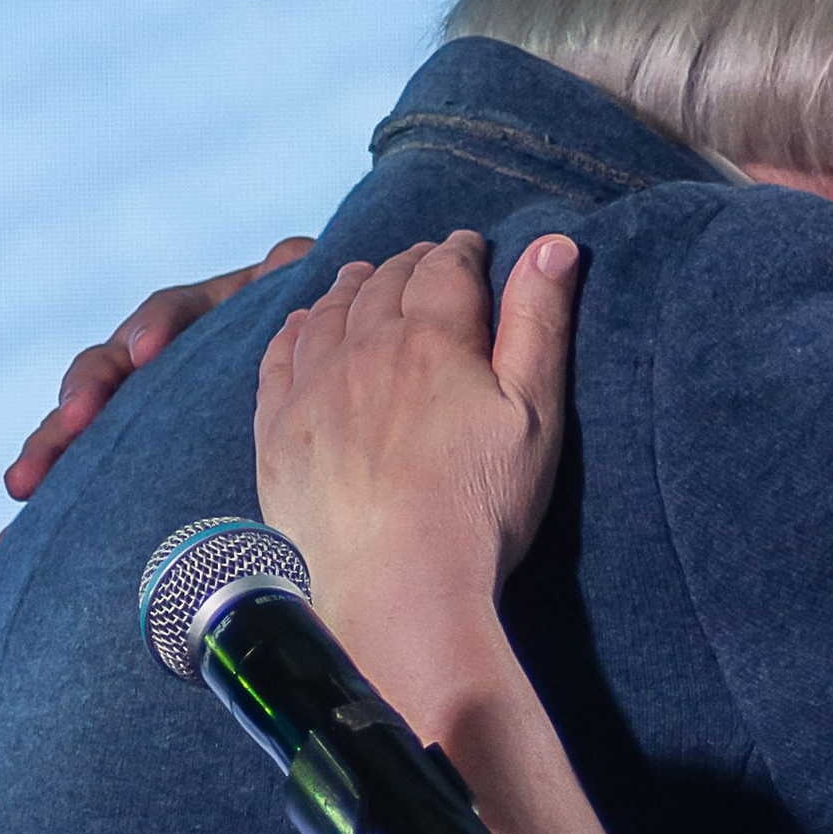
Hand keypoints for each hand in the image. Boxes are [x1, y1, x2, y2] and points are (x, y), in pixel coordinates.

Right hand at [0, 238, 313, 501]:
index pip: (167, 315)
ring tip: (21, 487)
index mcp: (202, 319)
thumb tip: (291, 258)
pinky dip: (53, 517)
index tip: (146, 352)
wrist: (313, 386)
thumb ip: (292, 279)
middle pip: (104, 373)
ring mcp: (140, 410)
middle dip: (78, 402)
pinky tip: (9, 547)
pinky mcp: (133, 460)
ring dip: (48, 456)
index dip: (156, 328)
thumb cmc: (316, 336)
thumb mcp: (304, 298)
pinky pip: (87, 489)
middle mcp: (155, 361)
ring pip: (83, 430)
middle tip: (69, 424)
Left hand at [255, 234, 578, 637]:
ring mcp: (313, 389)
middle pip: (384, 283)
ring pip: (328, 311)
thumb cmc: (480, 510)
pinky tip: (304, 327)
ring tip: (364, 280)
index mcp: (433, 338)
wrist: (400, 590)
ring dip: (350, 288)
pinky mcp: (279, 433)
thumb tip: (553, 243)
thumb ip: (540, 324)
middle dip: (409, 264)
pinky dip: (295, 330)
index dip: (463, 251)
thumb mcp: (534, 414)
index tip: (471, 247)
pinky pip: (279, 357)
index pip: (446, 268)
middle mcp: (364, 349)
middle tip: (424, 261)